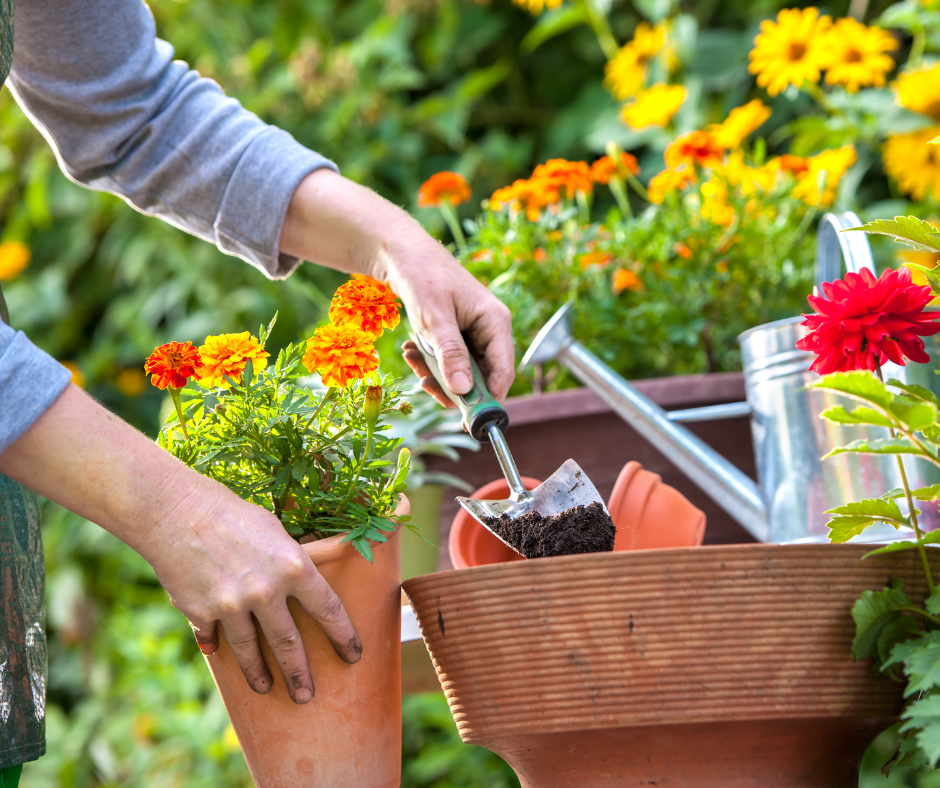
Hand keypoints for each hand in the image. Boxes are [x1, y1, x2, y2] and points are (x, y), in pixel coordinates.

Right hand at [146, 480, 360, 702]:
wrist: (176, 512)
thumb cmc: (231, 513)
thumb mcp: (274, 531)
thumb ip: (288, 562)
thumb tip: (300, 586)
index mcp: (293, 566)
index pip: (328, 609)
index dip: (343, 635)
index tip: (353, 654)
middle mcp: (267, 591)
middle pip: (289, 644)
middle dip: (301, 674)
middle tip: (307, 695)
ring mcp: (233, 606)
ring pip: (250, 652)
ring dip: (259, 674)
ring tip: (266, 688)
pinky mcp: (202, 613)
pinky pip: (214, 637)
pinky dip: (216, 646)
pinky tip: (218, 654)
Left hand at [280, 170, 514, 405]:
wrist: (402, 253)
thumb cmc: (422, 277)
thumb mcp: (434, 320)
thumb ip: (451, 355)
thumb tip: (464, 391)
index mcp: (496, 321)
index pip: (503, 372)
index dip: (488, 399)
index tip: (466, 420)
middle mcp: (491, 329)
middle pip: (482, 376)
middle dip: (452, 385)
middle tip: (424, 384)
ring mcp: (475, 332)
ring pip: (463, 371)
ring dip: (436, 373)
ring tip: (412, 358)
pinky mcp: (459, 334)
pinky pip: (450, 360)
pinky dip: (431, 362)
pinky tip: (413, 350)